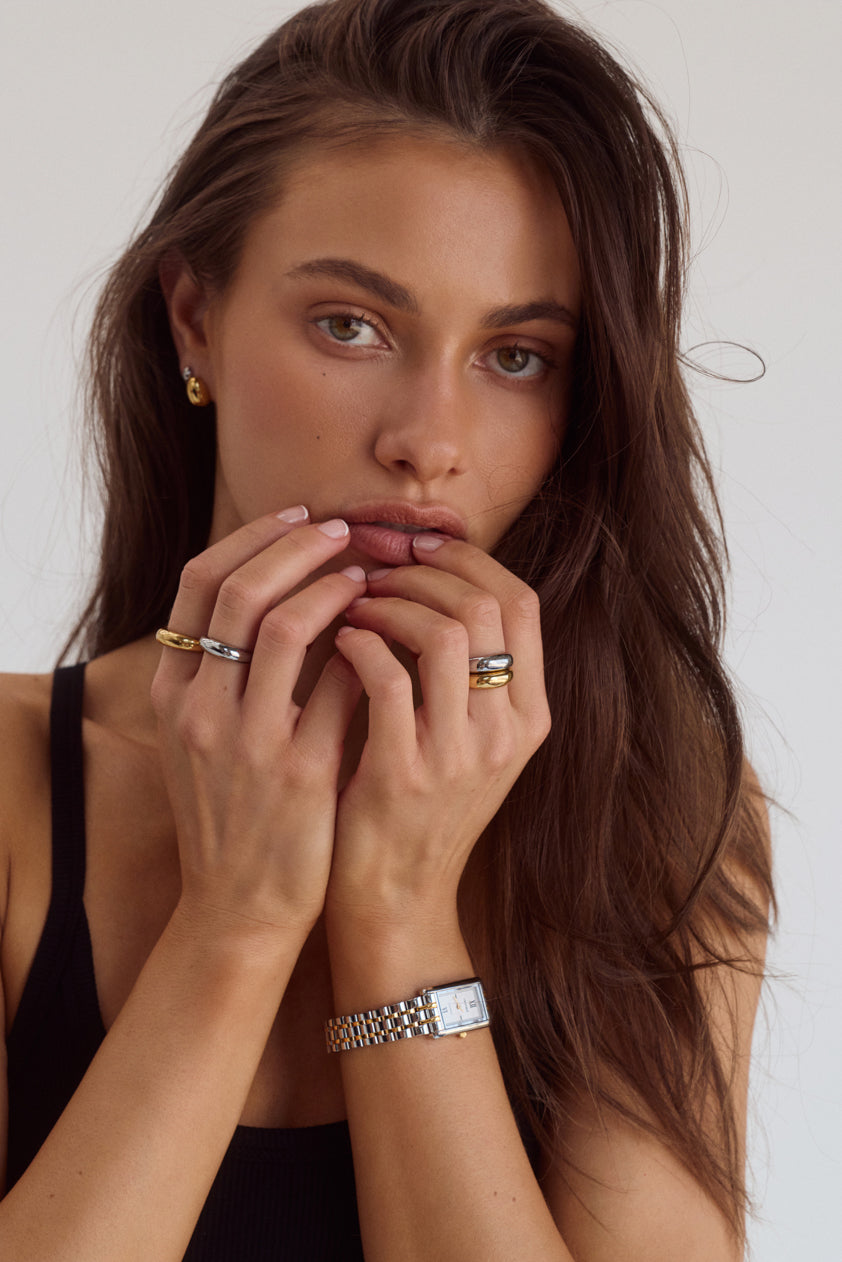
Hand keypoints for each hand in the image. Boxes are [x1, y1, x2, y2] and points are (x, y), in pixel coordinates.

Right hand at [150, 508, 365, 942]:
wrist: (240, 906)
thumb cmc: (233, 815)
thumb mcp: (205, 738)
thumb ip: (229, 672)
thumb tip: (288, 591)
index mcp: (172, 693)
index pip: (198, 583)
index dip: (252, 538)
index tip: (299, 518)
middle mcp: (199, 709)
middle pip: (238, 590)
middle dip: (296, 546)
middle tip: (344, 529)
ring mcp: (245, 740)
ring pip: (281, 625)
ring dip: (331, 586)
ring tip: (367, 573)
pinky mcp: (297, 771)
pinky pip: (336, 684)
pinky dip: (362, 647)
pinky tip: (386, 635)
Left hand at [326, 534, 550, 933]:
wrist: (395, 897)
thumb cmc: (417, 804)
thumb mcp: (466, 737)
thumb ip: (465, 669)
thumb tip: (435, 576)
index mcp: (529, 714)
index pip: (521, 603)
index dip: (468, 560)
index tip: (417, 544)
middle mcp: (508, 732)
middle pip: (486, 607)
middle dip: (422, 569)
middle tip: (373, 564)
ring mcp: (462, 756)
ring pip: (444, 633)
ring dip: (391, 602)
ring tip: (354, 600)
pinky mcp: (407, 776)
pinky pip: (388, 679)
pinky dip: (360, 645)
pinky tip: (339, 640)